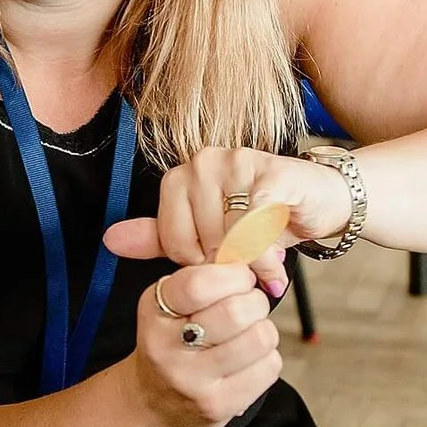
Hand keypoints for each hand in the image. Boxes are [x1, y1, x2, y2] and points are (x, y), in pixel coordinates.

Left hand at [103, 146, 353, 298]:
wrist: (318, 202)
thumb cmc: (261, 221)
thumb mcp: (206, 234)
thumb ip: (159, 238)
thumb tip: (109, 241)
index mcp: (181, 176)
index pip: (172, 239)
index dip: (198, 263)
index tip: (218, 263)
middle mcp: (203, 162)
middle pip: (200, 239)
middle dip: (226, 264)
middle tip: (246, 265)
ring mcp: (236, 161)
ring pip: (227, 234)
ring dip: (249, 261)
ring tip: (262, 264)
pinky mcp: (270, 171)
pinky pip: (255, 224)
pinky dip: (265, 252)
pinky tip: (274, 261)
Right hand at [125, 262, 281, 426]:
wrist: (153, 404)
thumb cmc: (173, 343)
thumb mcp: (171, 304)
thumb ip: (203, 277)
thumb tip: (251, 251)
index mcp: (154, 312)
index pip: (198, 284)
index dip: (233, 276)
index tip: (240, 279)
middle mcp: (167, 348)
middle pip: (236, 311)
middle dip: (254, 303)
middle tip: (248, 308)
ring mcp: (192, 381)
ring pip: (259, 339)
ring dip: (263, 331)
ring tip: (248, 335)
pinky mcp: (217, 405)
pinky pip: (268, 368)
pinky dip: (266, 359)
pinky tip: (247, 362)